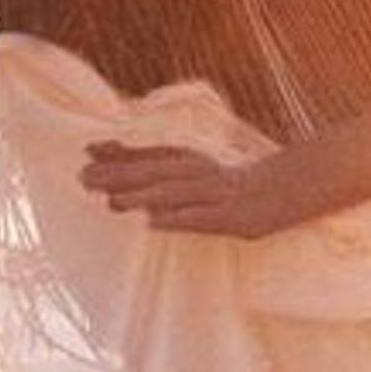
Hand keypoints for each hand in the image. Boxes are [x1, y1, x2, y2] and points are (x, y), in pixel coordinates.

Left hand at [82, 125, 304, 239]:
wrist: (284, 190)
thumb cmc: (223, 183)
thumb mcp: (185, 166)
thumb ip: (145, 160)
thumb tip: (97, 148)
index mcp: (188, 160)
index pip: (150, 155)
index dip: (119, 153)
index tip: (87, 152)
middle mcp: (199, 173)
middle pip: (155, 173)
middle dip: (121, 176)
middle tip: (86, 179)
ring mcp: (217, 195)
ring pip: (176, 194)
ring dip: (144, 197)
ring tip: (114, 203)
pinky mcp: (232, 218)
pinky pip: (202, 219)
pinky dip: (178, 218)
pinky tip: (155, 223)